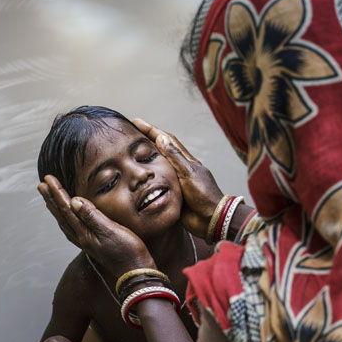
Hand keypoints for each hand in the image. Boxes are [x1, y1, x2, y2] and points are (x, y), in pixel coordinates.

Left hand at [37, 175, 154, 273]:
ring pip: (66, 222)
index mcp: (85, 233)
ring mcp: (88, 242)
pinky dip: (67, 220)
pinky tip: (69, 219)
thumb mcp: (112, 230)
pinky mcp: (95, 245)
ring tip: (50, 199)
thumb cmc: (128, 252)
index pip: (67, 209)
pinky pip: (74, 229)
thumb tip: (74, 201)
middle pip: (62, 215)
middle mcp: (82, 238)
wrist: (136, 272)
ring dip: (57, 209)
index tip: (48, 180)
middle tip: (42, 185)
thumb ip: (92, 216)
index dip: (57, 193)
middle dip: (52, 199)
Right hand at [131, 118, 222, 238]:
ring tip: (129, 151)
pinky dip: (148, 176)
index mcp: (186, 161)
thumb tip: (162, 138)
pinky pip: (157, 182)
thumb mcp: (188, 174)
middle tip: (130, 132)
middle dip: (146, 140)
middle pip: (161, 150)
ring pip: (158, 165)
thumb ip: (175, 157)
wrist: (211, 219)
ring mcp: (176, 181)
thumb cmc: (204, 195)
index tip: (136, 122)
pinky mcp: (172, 194)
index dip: (152, 130)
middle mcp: (180, 169)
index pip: (167, 140)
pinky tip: (138, 176)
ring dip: (145, 157)